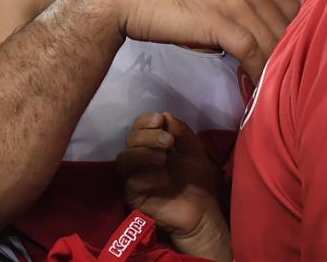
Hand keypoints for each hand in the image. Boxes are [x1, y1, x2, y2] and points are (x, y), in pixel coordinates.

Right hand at [108, 0, 298, 78]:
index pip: (289, 4)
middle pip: (287, 22)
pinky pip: (253, 52)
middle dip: (292, 52)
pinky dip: (259, 73)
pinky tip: (259, 90)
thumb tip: (253, 36)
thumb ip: (234, 3)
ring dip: (278, 68)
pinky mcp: (221, 19)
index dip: (296, 32)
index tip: (293, 55)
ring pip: (274, 39)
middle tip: (292, 79)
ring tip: (279, 91)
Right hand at [116, 113, 231, 260]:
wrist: (203, 213)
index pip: (139, 127)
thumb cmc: (198, 180)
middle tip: (168, 142)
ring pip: (123, 159)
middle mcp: (140, 159)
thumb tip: (164, 114)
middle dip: (147, 136)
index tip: (160, 120)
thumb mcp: (194, 150)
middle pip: (130, 140)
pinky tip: (164, 179)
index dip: (145, 121)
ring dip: (142, 153)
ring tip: (164, 158)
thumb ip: (181, 132)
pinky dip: (147, 177)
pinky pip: (131, 183)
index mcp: (153, 144)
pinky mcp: (134, 197)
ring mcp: (135, 178)